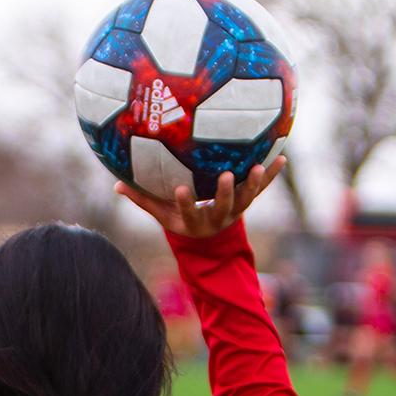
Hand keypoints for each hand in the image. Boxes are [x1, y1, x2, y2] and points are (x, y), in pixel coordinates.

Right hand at [115, 156, 286, 238]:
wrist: (209, 238)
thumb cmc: (181, 220)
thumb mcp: (161, 215)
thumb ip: (142, 199)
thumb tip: (115, 184)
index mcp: (194, 223)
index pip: (188, 214)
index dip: (185, 204)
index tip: (180, 190)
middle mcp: (217, 218)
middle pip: (223, 207)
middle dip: (224, 193)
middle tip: (224, 175)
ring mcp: (235, 211)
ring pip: (246, 199)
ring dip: (253, 183)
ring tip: (258, 167)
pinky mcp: (246, 201)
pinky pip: (261, 188)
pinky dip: (270, 174)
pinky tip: (280, 157)